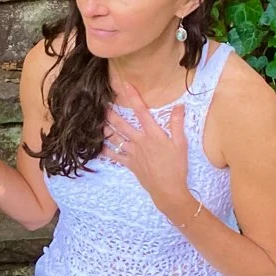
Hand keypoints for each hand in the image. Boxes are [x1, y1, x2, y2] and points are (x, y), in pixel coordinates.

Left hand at [102, 82, 190, 217]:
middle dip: (110, 112)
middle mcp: (139, 142)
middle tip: (100, 102)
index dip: (133, 97)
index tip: (125, 85)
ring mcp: (132, 153)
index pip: (142, 111)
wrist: (168, 190)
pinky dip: (104, 150)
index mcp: (153, 135)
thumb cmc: (176, 167)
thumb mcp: (181, 144)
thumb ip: (177, 124)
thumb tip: (179, 105)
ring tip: (94, 120)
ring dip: (105, 128)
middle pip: (122, 124)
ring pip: (115, 138)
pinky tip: (95, 145)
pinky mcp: (129, 164)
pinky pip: (114, 156)